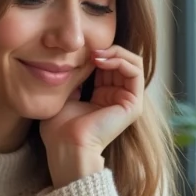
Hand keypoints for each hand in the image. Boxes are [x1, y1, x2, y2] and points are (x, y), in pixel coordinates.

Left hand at [40, 46, 144, 187]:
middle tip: (90, 50)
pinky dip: (121, 60)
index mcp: (103, 97)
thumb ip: (75, 78)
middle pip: (122, 62)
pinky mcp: (133, 104)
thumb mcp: (65, 95)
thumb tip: (76, 59)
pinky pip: (135, 71)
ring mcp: (128, 102)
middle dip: (107, 50)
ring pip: (132, 63)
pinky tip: (102, 61)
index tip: (81, 51)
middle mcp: (118, 98)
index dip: (98, 53)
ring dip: (115, 52)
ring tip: (97, 54)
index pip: (108, 66)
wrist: (66, 145)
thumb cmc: (59, 128)